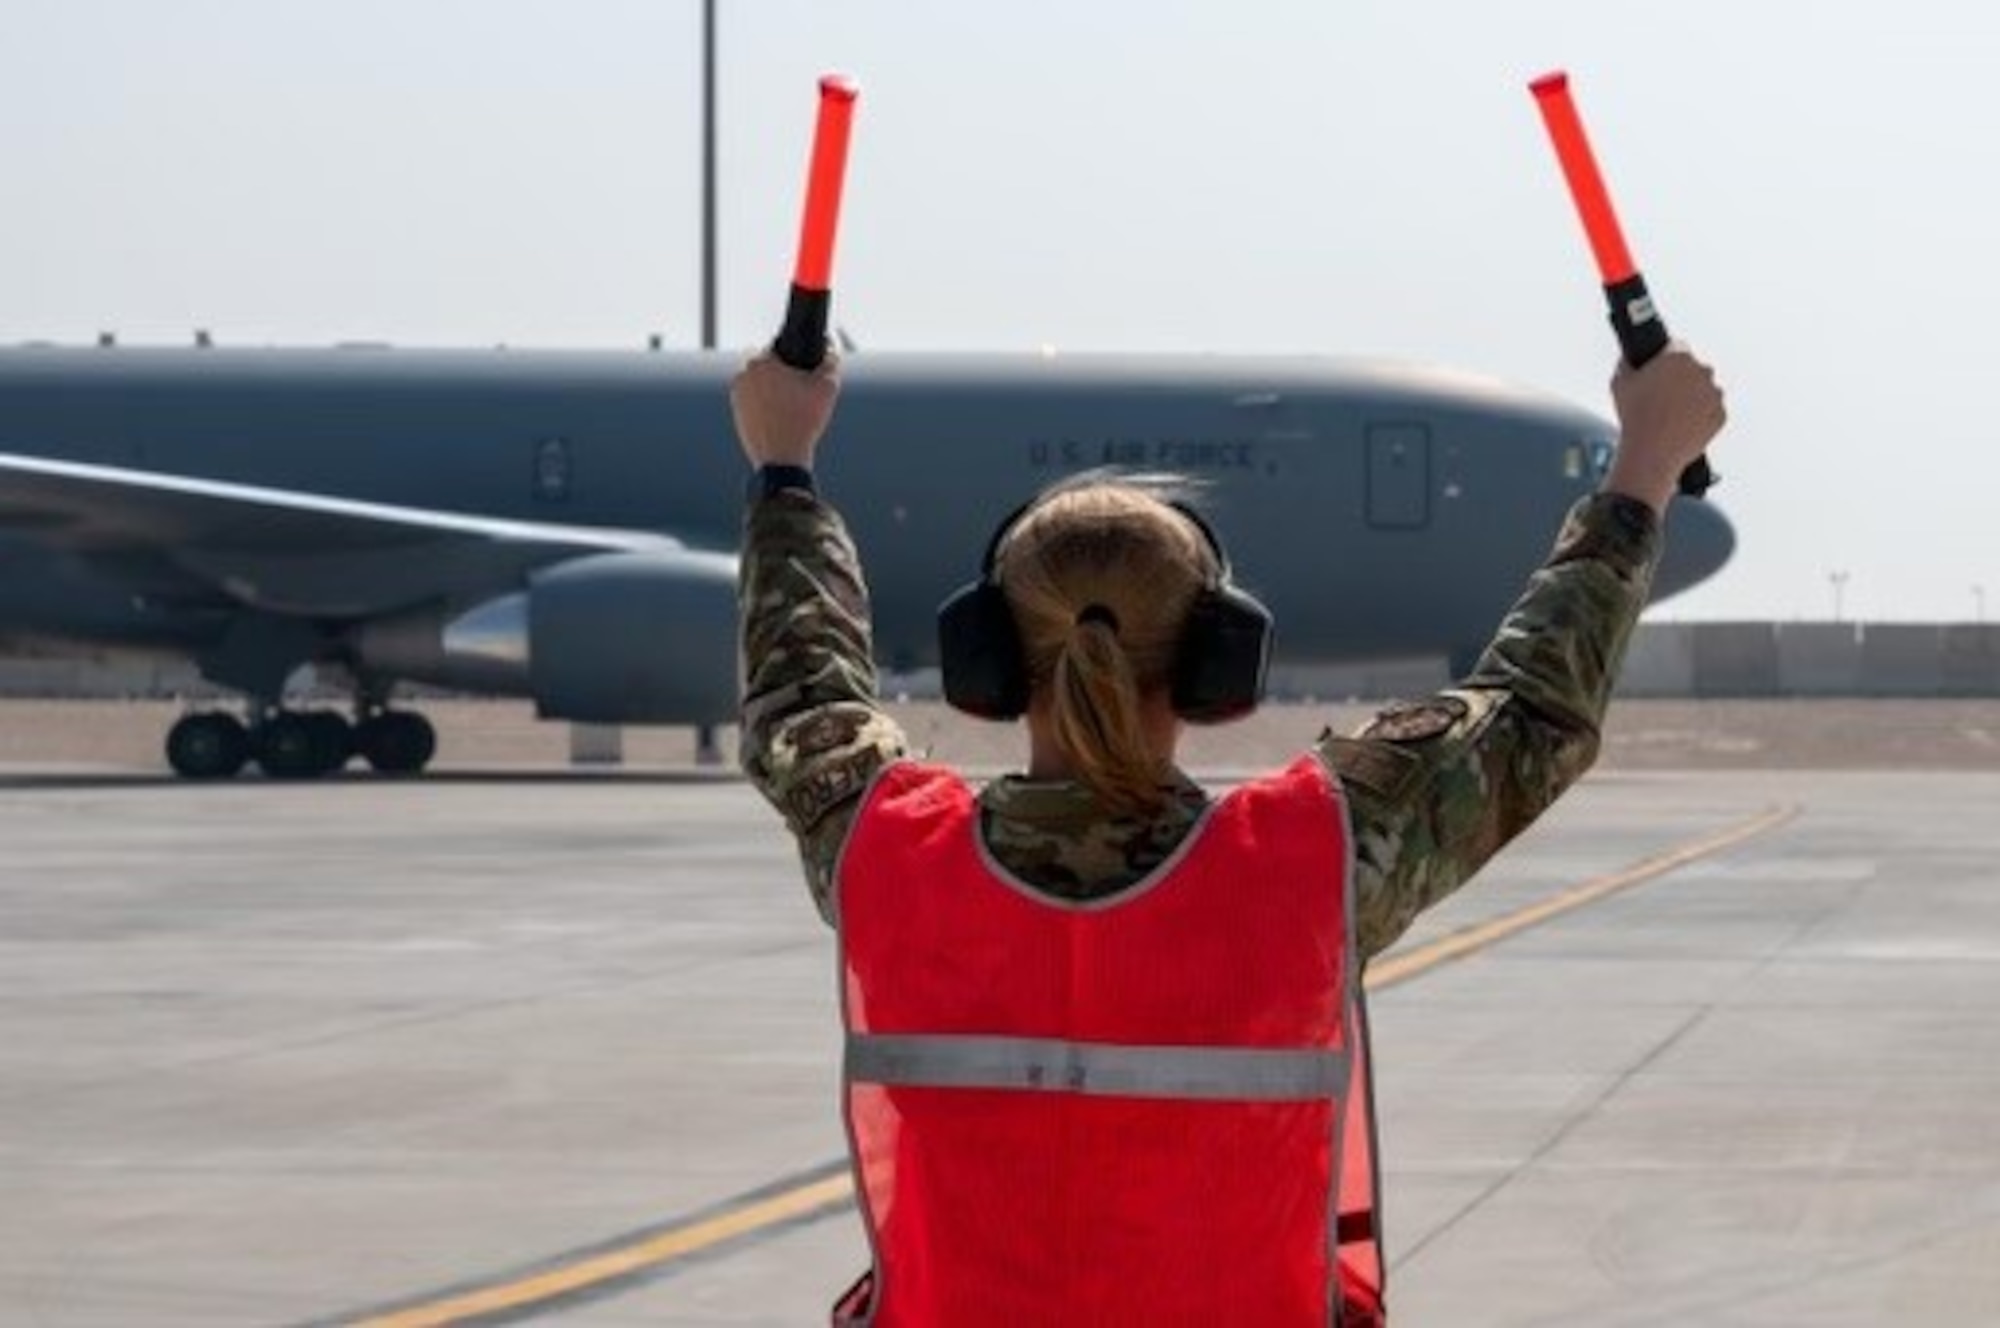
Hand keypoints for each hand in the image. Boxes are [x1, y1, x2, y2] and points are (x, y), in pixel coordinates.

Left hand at [731, 350, 839, 469]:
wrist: (781, 460)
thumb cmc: (803, 422)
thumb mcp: (827, 387)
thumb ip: (832, 360)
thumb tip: (830, 349)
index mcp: (761, 361)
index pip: (782, 347)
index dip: (799, 359)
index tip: (808, 373)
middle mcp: (744, 374)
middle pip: (771, 366)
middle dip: (786, 375)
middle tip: (802, 394)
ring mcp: (737, 395)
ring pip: (763, 384)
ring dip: (776, 390)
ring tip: (793, 409)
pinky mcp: (737, 413)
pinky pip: (756, 402)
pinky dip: (769, 407)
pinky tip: (783, 419)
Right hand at [1603, 344, 1727, 512]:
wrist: (1652, 452)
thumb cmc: (1635, 417)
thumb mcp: (1619, 383)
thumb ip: (1626, 363)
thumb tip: (1629, 358)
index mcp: (1679, 357)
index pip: (1676, 346)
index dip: (1663, 359)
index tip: (1657, 371)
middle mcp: (1702, 371)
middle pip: (1692, 369)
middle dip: (1680, 378)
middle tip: (1660, 396)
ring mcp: (1714, 394)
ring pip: (1703, 390)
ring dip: (1692, 397)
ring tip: (1669, 415)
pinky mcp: (1721, 415)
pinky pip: (1711, 412)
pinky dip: (1699, 417)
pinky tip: (1679, 425)